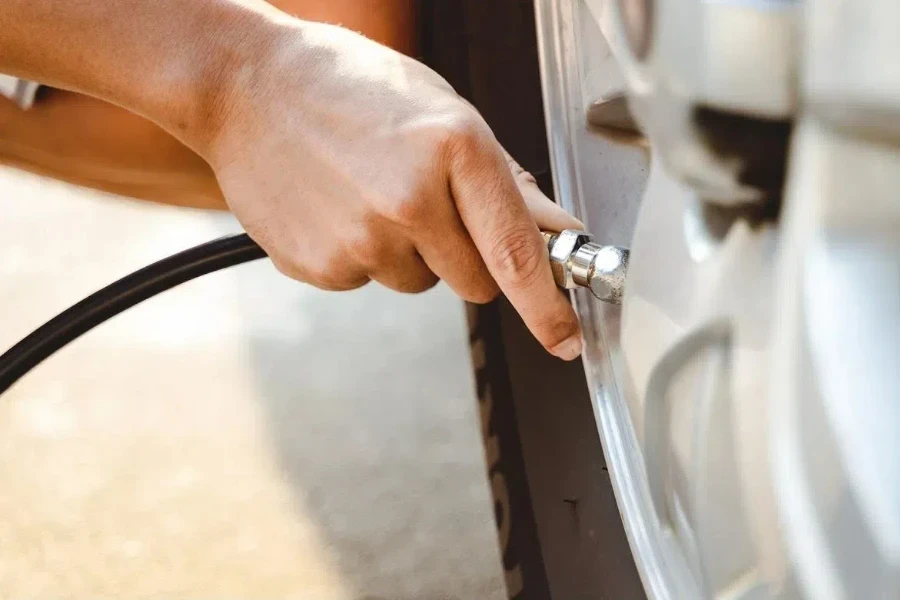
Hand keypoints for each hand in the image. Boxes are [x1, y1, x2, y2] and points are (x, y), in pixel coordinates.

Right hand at [197, 20, 583, 358]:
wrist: (245, 86)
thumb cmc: (346, 85)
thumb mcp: (441, 110)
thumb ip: (505, 179)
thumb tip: (555, 229)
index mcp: (454, 149)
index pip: (517, 253)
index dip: (548, 306)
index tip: (566, 339)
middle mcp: (410, 201)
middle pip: (476, 283)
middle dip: (466, 256)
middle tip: (428, 204)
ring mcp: (362, 240)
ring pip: (420, 282)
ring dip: (409, 252)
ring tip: (369, 193)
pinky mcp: (322, 267)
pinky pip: (368, 281)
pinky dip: (362, 255)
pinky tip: (337, 206)